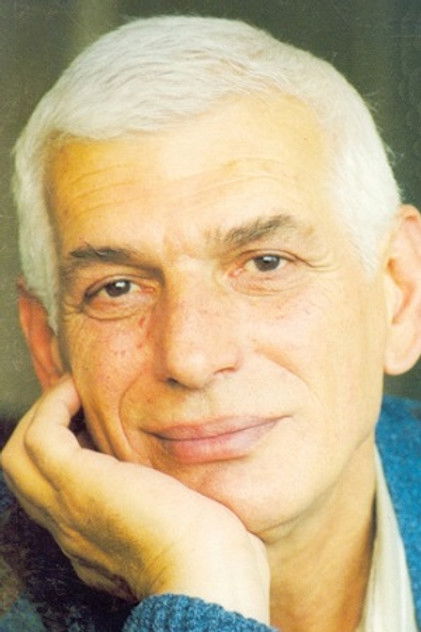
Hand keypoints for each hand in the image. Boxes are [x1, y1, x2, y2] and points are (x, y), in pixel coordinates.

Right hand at [1, 376, 269, 622]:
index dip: (71, 455)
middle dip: (43, 431)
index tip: (98, 429)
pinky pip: (41, 434)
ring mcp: (65, 506)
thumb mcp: (178, 529)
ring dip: (43, 415)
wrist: (207, 572)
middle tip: (75, 404)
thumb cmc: (211, 553)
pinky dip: (55, 405)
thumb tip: (178, 485)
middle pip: (24, 474)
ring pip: (18, 455)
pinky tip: (81, 390)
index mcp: (93, 541)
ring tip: (74, 392)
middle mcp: (69, 527)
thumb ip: (167, 511)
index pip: (58, 495)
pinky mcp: (74, 483)